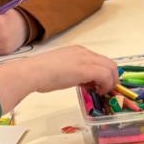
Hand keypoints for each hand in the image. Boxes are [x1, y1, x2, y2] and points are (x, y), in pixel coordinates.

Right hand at [0, 45, 117, 113]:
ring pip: (111, 68)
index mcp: (77, 50)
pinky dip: (107, 85)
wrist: (32, 72)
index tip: (97, 85)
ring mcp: (85, 59)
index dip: (102, 73)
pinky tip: (98, 92)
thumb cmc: (39, 73)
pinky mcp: (86, 68)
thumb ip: (72, 72)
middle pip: (109, 63)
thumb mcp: (60, 69)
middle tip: (104, 90)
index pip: (98, 60)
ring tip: (102, 92)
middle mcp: (83, 52)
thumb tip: (80, 81)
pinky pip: (106, 75)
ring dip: (110, 82)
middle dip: (111, 78)